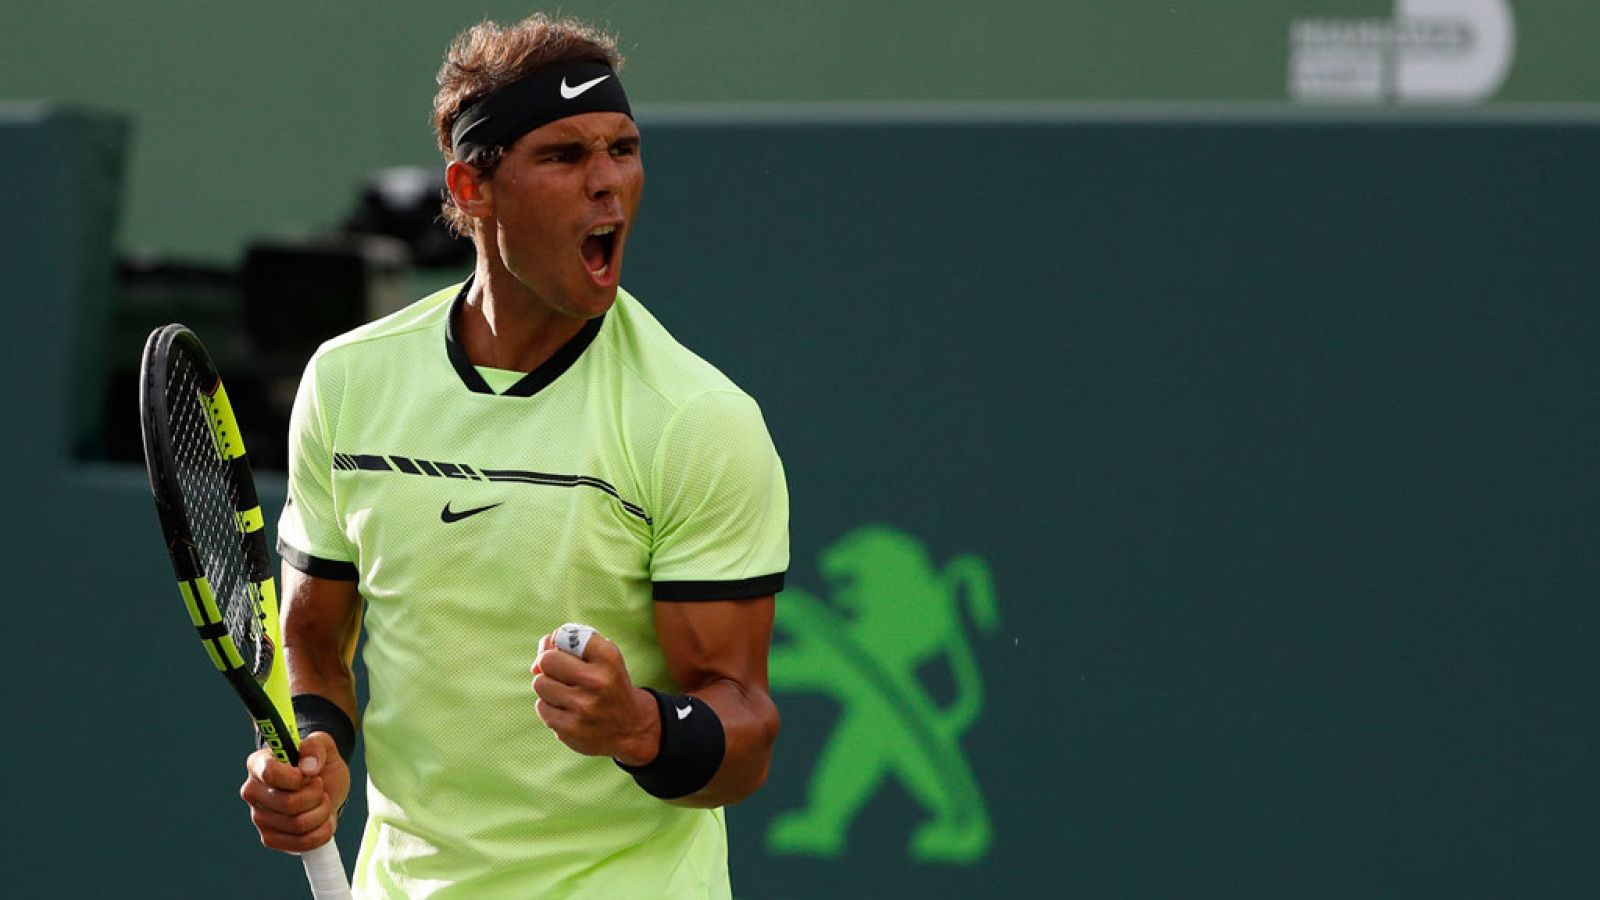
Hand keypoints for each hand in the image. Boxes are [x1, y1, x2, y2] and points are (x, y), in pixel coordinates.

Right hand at [238, 731, 349, 852]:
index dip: (296, 777)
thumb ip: (316, 746)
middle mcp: (252, 792)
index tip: (309, 773)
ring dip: (321, 812)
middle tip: (319, 786)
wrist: (325, 786)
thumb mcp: (324, 745)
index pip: (270, 774)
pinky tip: (322, 819)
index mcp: (258, 764)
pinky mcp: (270, 839)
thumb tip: (308, 767)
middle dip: (316, 795)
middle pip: (289, 804)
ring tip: (321, 801)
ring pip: (298, 824)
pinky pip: (301, 844)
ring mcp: (259, 818)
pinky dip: (321, 832)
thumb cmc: (318, 764)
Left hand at [531, 628, 659, 764]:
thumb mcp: (603, 658)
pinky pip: (541, 706)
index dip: (560, 641)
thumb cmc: (608, 685)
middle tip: (563, 674)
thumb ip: (568, 646)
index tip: (569, 651)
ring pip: (540, 683)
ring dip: (549, 687)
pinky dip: (551, 707)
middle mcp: (597, 681)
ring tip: (569, 694)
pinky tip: (569, 711)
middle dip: (549, 665)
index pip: (564, 635)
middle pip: (546, 660)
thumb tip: (534, 665)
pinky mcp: (569, 729)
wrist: (631, 729)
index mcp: (608, 658)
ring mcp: (582, 707)